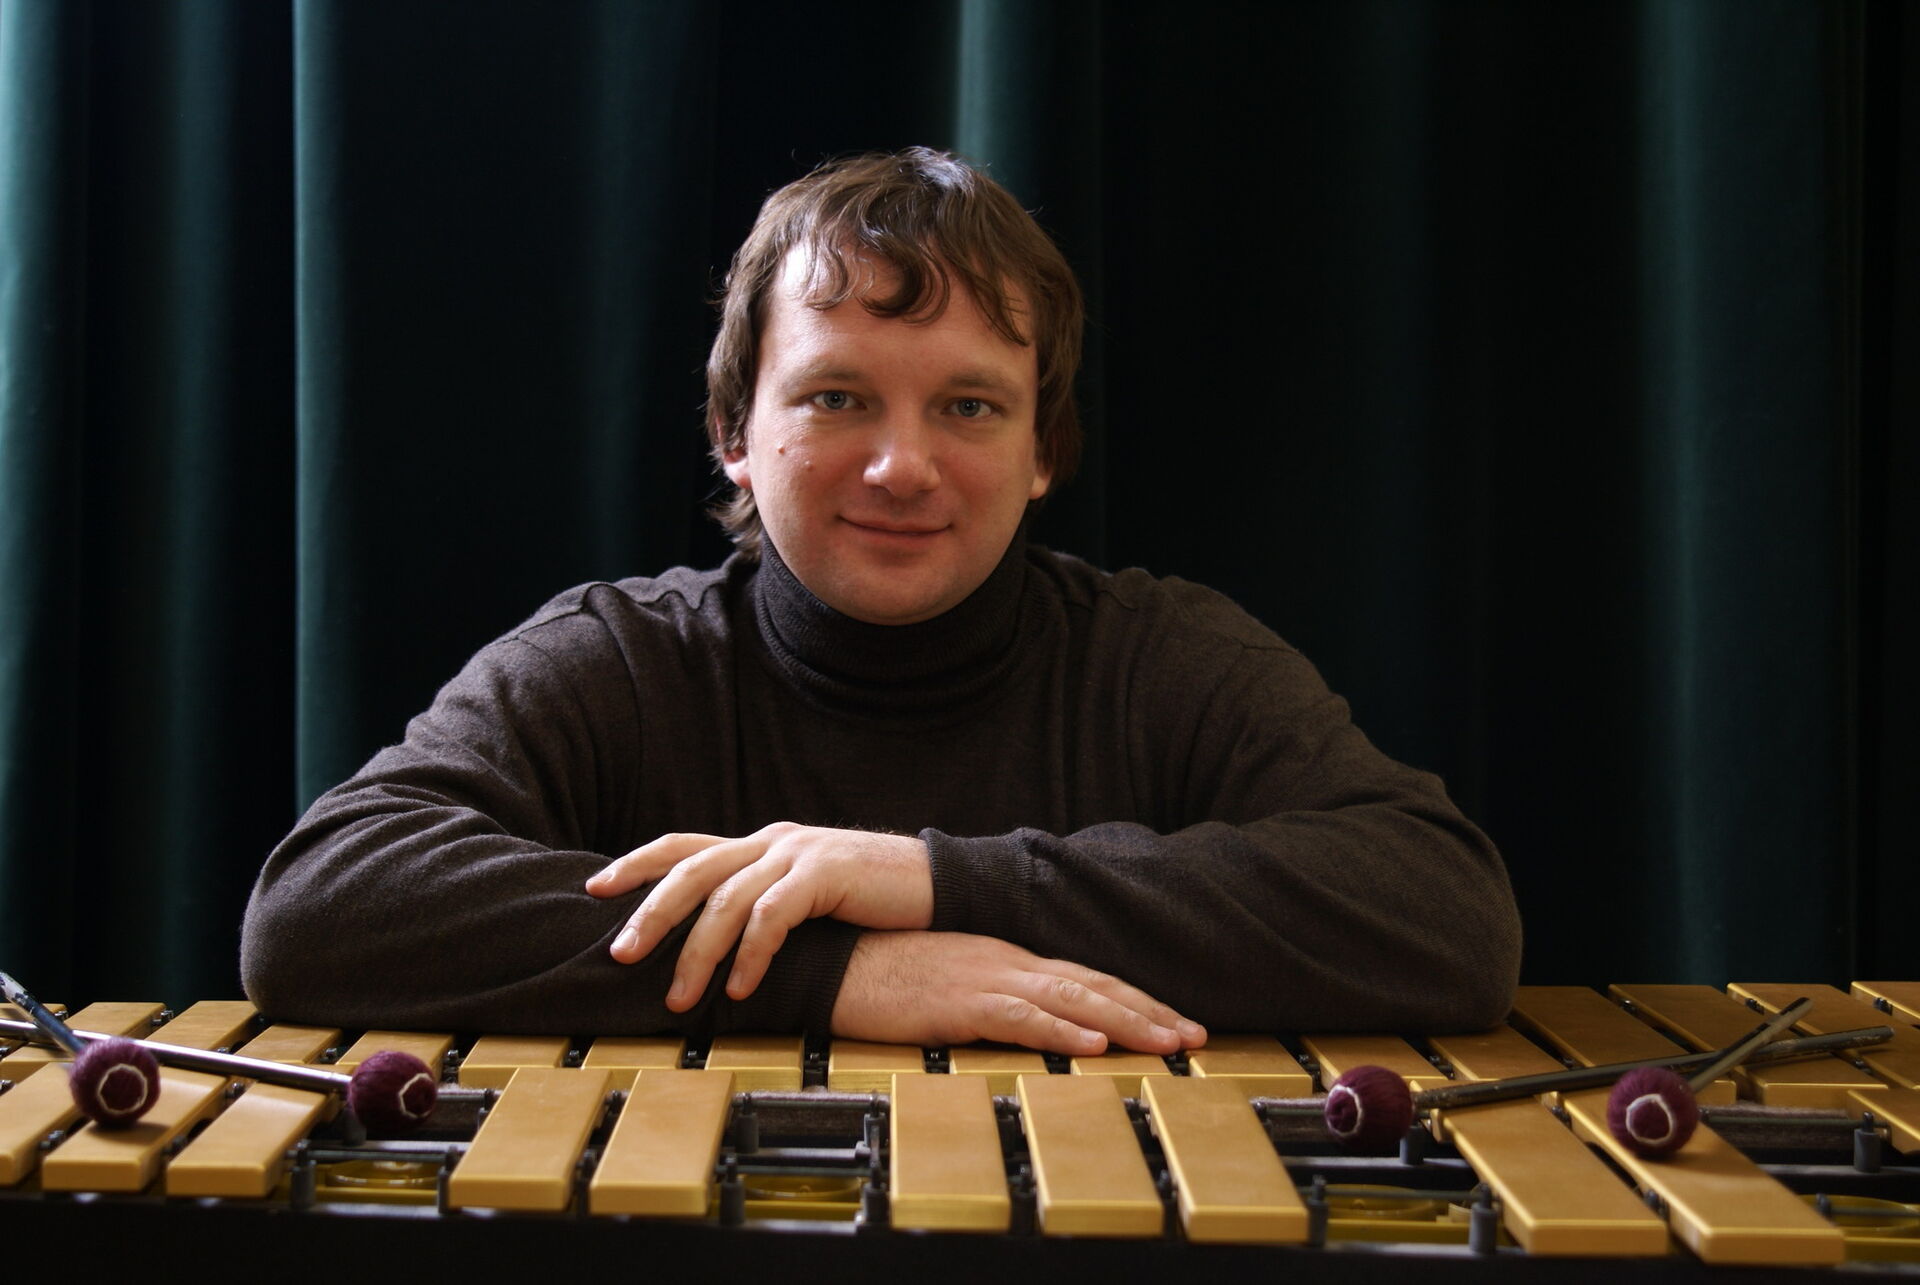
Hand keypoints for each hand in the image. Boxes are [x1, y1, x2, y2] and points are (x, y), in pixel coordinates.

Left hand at [586, 823, 933, 1010]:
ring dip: (697, 952)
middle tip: (619, 954)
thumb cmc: (872, 901)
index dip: (636, 865)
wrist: (938, 885)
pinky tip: (741, 989)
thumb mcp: (807, 896)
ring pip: (726, 899)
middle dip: (650, 913)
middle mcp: (772, 841)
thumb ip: (765, 904)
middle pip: (691, 870)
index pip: (684, 846)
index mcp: (762, 844)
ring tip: (680, 997)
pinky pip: (773, 917)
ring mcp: (798, 854)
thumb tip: (715, 945)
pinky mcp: (825, 874)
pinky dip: (751, 956)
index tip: (594, 888)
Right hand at [830, 930, 1206, 1055]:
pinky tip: (1093, 1045)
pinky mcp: (959, 1003)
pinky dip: (1062, 1030)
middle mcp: (1007, 962)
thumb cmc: (883, 973)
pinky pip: (1021, 1017)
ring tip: (1168, 1045)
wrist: (832, 959)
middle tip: (1196, 1037)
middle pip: (1094, 985)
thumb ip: (988, 996)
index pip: (1085, 977)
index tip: (1174, 1021)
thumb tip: (1028, 1020)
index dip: (1134, 1000)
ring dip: (1126, 1023)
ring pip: (1073, 1000)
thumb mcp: (948, 982)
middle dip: (1150, 1012)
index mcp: (1006, 958)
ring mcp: (986, 979)